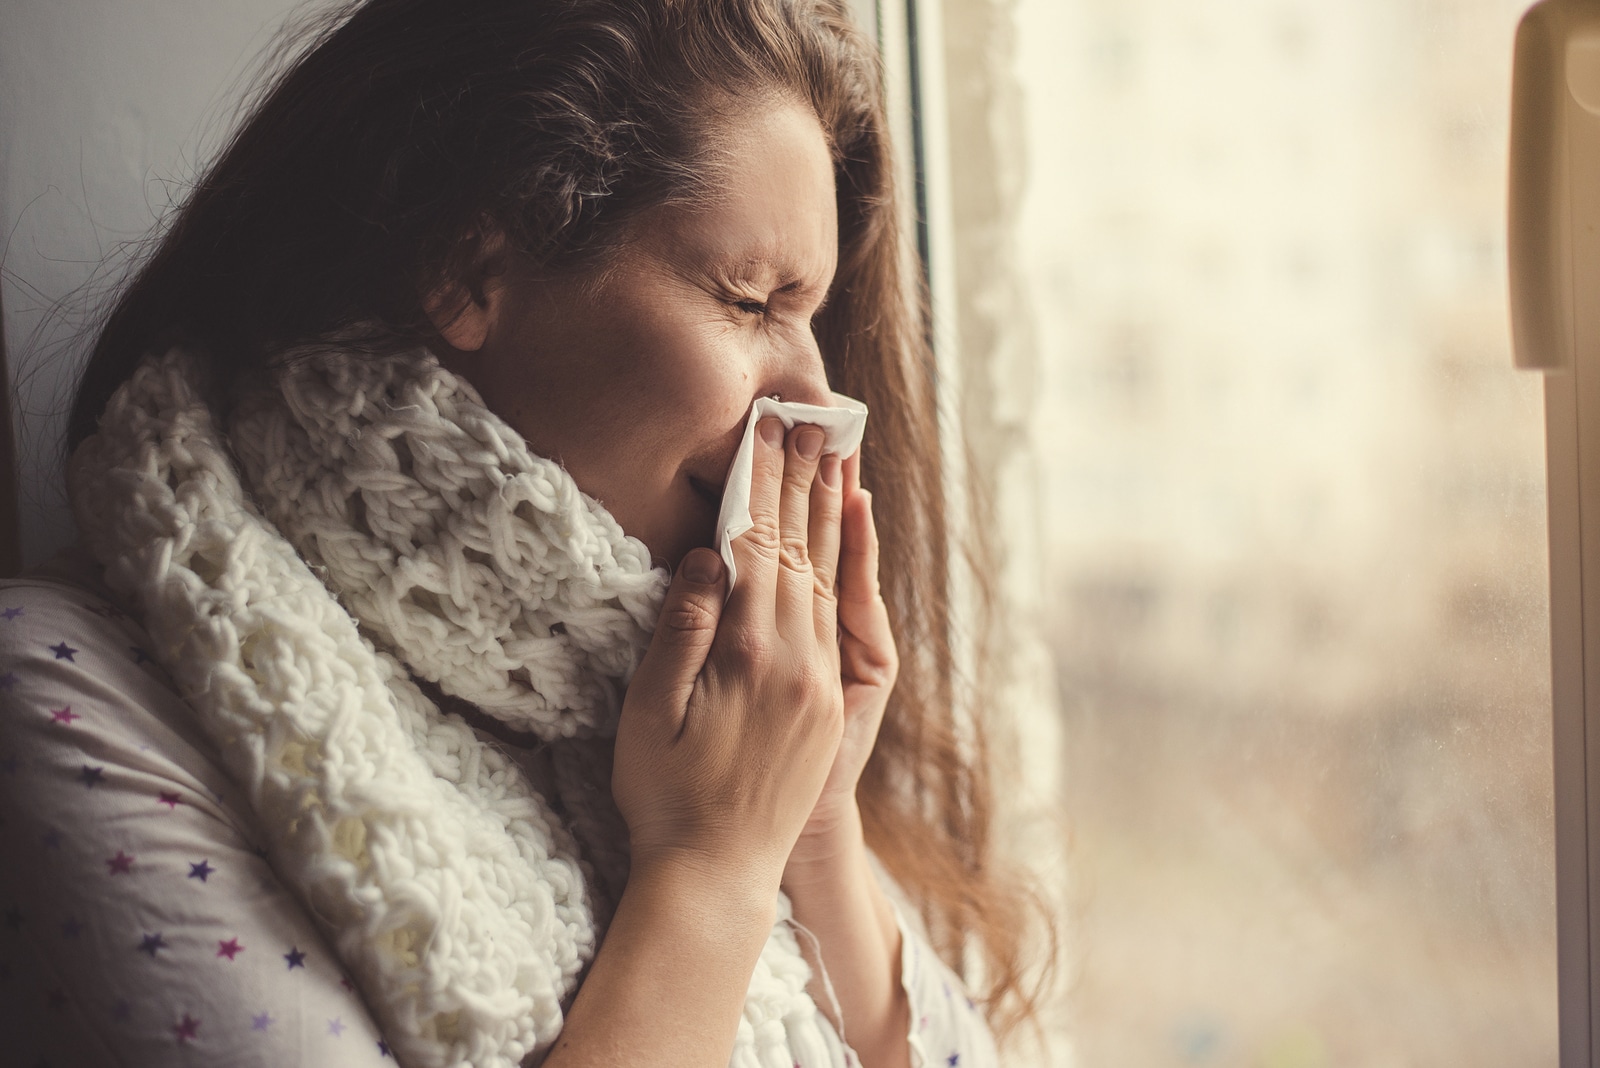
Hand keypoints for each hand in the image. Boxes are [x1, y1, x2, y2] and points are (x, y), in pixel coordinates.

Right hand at [613, 418, 846, 890]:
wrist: (718, 877)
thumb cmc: (666, 796)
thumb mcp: (651, 712)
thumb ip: (681, 629)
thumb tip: (705, 554)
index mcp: (752, 655)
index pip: (758, 544)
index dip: (762, 483)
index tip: (767, 430)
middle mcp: (800, 661)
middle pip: (802, 550)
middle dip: (805, 482)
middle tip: (814, 423)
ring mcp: (822, 683)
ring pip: (829, 579)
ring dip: (830, 516)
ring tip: (836, 463)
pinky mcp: (830, 704)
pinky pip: (841, 617)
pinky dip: (844, 569)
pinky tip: (843, 543)